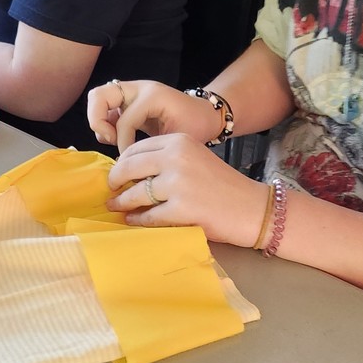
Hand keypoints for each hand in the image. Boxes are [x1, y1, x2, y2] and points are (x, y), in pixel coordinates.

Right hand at [87, 80, 222, 152]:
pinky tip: (118, 138)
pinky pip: (105, 107)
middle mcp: (138, 89)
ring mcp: (132, 92)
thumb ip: (154, 150)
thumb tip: (128, 165)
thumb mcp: (179, 140)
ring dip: (100, 121)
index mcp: (152, 96)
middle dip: (98, 121)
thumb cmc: (197, 126)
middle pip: (99, 95)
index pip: (124, 120)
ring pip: (98, 99)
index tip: (130, 161)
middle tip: (111, 139)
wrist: (205, 114)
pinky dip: (105, 123)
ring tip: (114, 139)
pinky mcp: (128, 100)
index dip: (123, 143)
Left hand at [105, 133, 269, 245]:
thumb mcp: (195, 158)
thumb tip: (130, 170)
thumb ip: (167, 158)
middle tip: (111, 190)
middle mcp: (176, 157)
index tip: (116, 173)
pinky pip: (148, 216)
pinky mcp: (181, 209)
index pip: (137, 148)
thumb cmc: (223, 185)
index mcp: (179, 141)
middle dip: (116, 181)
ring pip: (136, 193)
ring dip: (122, 202)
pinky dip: (138, 220)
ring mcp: (178, 184)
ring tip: (116, 207)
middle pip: (130, 168)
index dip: (122, 162)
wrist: (251, 207)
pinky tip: (133, 220)